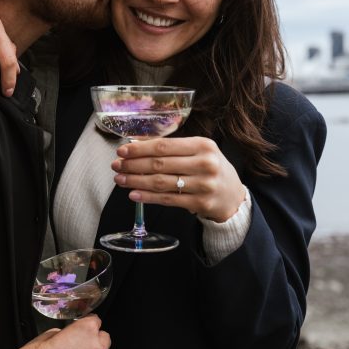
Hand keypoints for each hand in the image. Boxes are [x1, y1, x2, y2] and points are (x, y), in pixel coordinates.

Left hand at [112, 137, 245, 222]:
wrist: (232, 195)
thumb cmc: (211, 168)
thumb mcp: (199, 151)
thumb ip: (173, 149)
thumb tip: (137, 147)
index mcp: (203, 145)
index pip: (164, 146)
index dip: (140, 149)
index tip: (122, 150)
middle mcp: (204, 164)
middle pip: (160, 164)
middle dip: (134, 165)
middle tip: (116, 165)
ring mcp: (203, 185)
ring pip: (161, 182)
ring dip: (136, 181)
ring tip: (120, 179)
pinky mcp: (200, 203)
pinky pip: (168, 199)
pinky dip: (148, 197)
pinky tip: (134, 194)